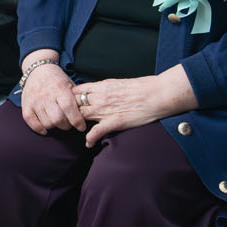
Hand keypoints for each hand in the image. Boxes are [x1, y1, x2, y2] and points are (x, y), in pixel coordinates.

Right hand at [19, 61, 85, 134]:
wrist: (38, 70)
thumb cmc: (57, 79)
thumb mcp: (70, 84)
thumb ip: (77, 98)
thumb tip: (86, 113)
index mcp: (60, 89)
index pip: (69, 108)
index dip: (76, 120)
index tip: (82, 127)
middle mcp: (46, 95)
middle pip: (57, 119)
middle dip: (66, 125)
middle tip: (68, 123)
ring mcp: (35, 101)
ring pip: (46, 123)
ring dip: (54, 126)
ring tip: (57, 121)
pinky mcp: (26, 105)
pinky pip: (31, 122)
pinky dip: (39, 128)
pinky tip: (45, 128)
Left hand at [73, 68, 196, 145]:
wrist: (157, 94)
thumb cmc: (143, 87)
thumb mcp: (119, 82)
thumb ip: (106, 88)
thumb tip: (98, 91)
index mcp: (102, 86)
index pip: (77, 90)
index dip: (71, 97)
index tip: (70, 102)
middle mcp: (100, 97)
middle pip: (75, 104)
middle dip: (70, 110)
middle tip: (69, 117)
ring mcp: (105, 110)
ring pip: (81, 116)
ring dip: (77, 123)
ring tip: (76, 129)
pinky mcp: (114, 122)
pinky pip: (96, 132)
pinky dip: (90, 139)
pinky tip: (89, 143)